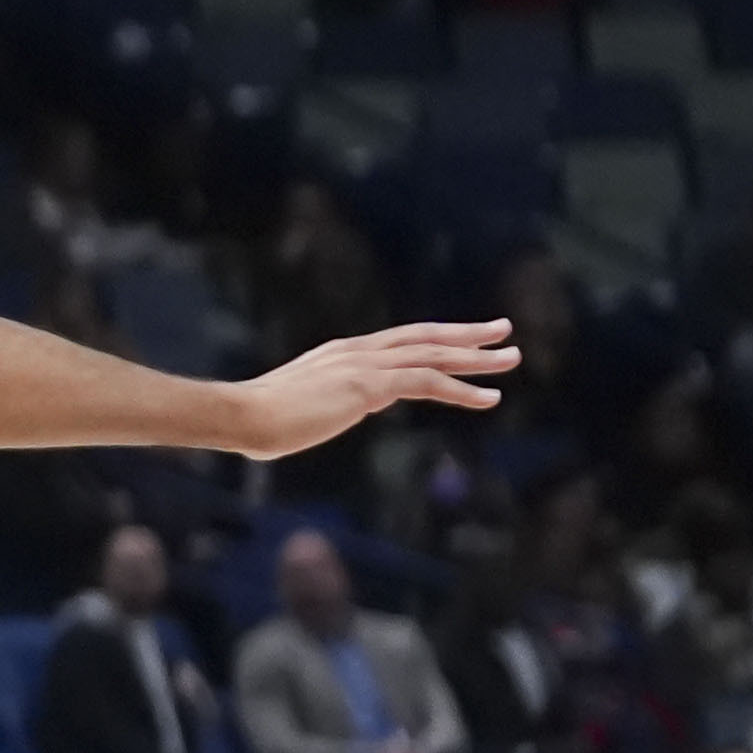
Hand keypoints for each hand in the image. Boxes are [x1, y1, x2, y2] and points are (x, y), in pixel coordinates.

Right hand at [224, 320, 516, 460]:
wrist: (241, 416)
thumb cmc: (256, 422)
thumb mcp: (298, 408)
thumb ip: (323, 404)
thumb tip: (336, 412)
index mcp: (340, 355)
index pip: (398, 341)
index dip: (433, 338)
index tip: (460, 339)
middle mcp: (357, 352)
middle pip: (424, 336)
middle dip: (466, 334)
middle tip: (503, 330)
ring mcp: (364, 365)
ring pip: (434, 354)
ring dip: (477, 358)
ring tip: (511, 359)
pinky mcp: (370, 385)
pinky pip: (427, 382)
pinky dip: (462, 388)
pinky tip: (488, 397)